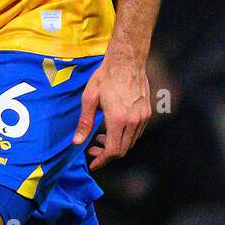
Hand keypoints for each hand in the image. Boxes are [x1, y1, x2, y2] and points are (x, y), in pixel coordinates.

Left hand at [73, 52, 150, 169]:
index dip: (102, 160)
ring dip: (117, 146)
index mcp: (118, 118)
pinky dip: (125, 137)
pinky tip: (114, 129)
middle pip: (123, 150)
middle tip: (93, 150)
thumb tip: (77, 142)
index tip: (93, 163)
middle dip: (107, 155)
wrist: (127, 61)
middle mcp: (134, 120)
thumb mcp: (89, 99)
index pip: (113, 150)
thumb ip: (84, 123)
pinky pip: (137, 133)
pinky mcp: (147, 112)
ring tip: (101, 138)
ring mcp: (143, 117)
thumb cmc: (106, 77)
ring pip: (131, 142)